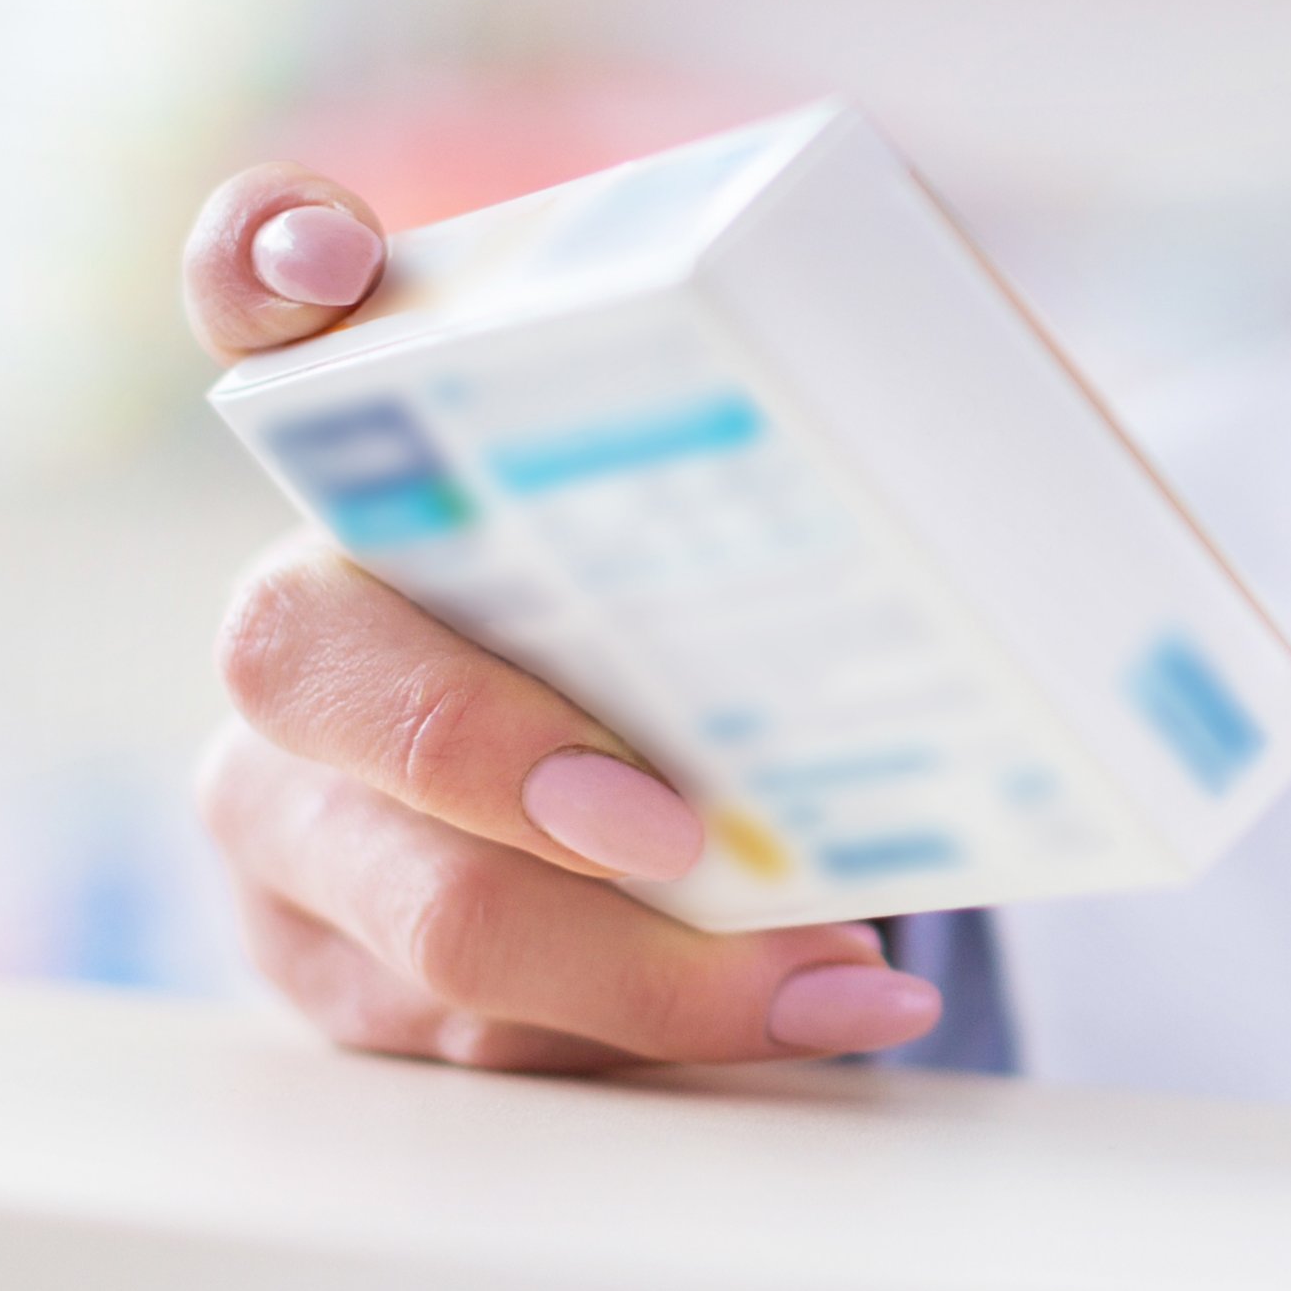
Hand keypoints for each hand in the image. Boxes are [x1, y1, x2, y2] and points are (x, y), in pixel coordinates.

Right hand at [182, 164, 944, 1070]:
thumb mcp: (736, 532)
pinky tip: (813, 1016)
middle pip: (303, 663)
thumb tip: (1026, 434)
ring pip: (399, 907)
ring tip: (822, 971)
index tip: (336, 250)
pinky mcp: (333, 976)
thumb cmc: (718, 630)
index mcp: (380, 456)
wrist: (651, 822)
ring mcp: (286, 814)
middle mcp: (297, 624)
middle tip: (669, 826)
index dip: (264, 250)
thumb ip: (800, 459)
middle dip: (491, 754)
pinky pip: (469, 1040)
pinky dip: (658, 1040)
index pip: (264, 295)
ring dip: (631, 967)